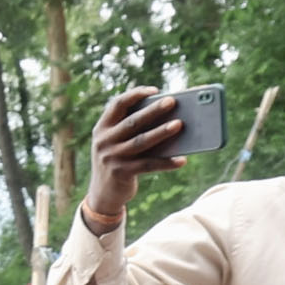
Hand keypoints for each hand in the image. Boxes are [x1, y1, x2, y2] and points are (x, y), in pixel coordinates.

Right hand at [77, 85, 182, 231]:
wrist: (102, 194)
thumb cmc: (118, 161)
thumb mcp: (117, 143)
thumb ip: (132, 130)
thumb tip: (168, 117)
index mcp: (102, 128)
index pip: (117, 104)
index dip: (135, 95)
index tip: (154, 90)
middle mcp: (103, 141)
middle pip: (132, 122)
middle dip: (153, 110)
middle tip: (172, 101)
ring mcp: (111, 158)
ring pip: (141, 142)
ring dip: (161, 132)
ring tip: (180, 124)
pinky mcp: (121, 173)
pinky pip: (148, 165)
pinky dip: (166, 163)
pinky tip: (182, 160)